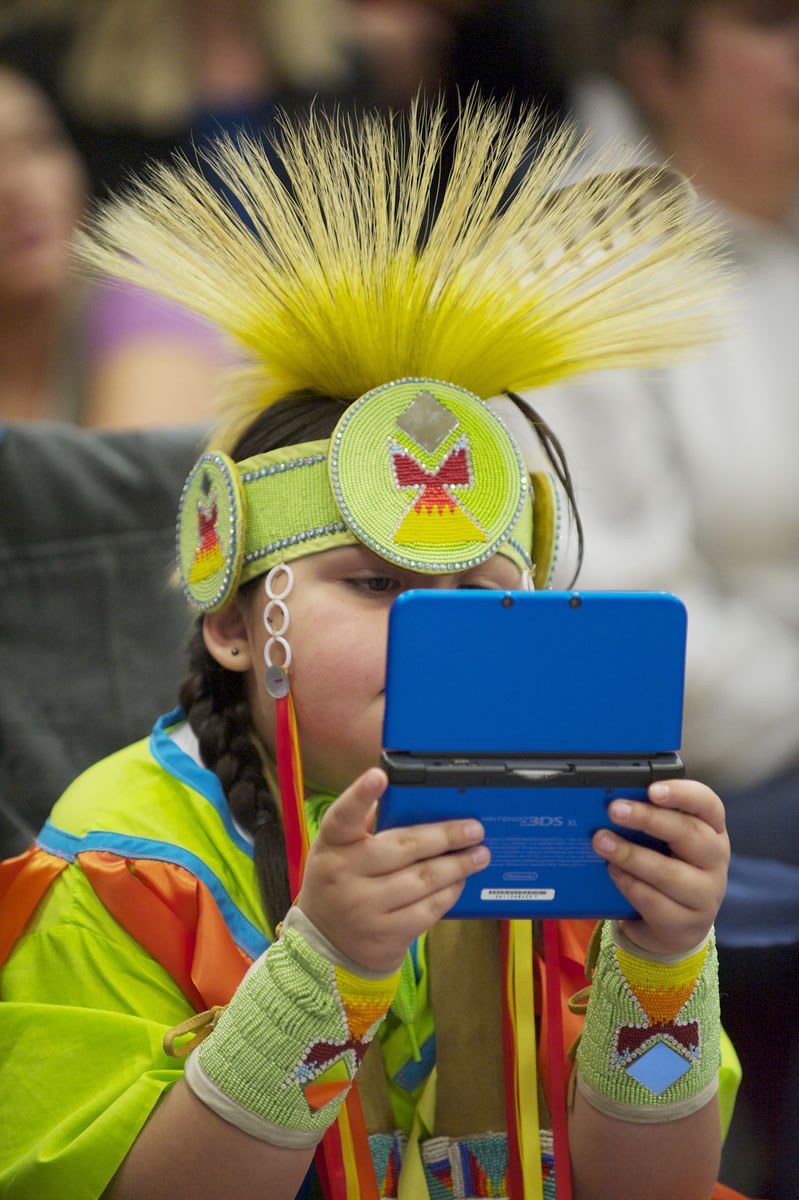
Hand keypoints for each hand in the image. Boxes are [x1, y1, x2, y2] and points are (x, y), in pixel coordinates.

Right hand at [295, 767, 490, 973]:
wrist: (326, 946)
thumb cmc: (341, 883)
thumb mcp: (339, 852)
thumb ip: (367, 825)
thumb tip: (413, 801)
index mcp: (332, 845)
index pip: (342, 816)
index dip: (360, 794)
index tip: (380, 775)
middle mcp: (344, 874)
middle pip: (403, 847)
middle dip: (445, 836)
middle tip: (474, 829)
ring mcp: (364, 908)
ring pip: (423, 879)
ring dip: (457, 866)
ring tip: (479, 855)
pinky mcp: (385, 934)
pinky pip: (428, 908)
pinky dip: (449, 892)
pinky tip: (460, 882)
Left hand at [592, 779, 729, 956]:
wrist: (673, 926)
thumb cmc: (666, 870)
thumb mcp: (664, 842)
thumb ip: (647, 823)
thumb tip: (611, 803)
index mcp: (712, 830)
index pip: (708, 804)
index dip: (683, 793)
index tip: (652, 789)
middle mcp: (715, 860)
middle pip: (690, 834)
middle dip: (648, 819)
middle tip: (615, 810)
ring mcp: (706, 895)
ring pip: (670, 873)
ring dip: (632, 855)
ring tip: (602, 842)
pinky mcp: (686, 924)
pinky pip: (655, 902)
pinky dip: (629, 884)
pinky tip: (612, 871)